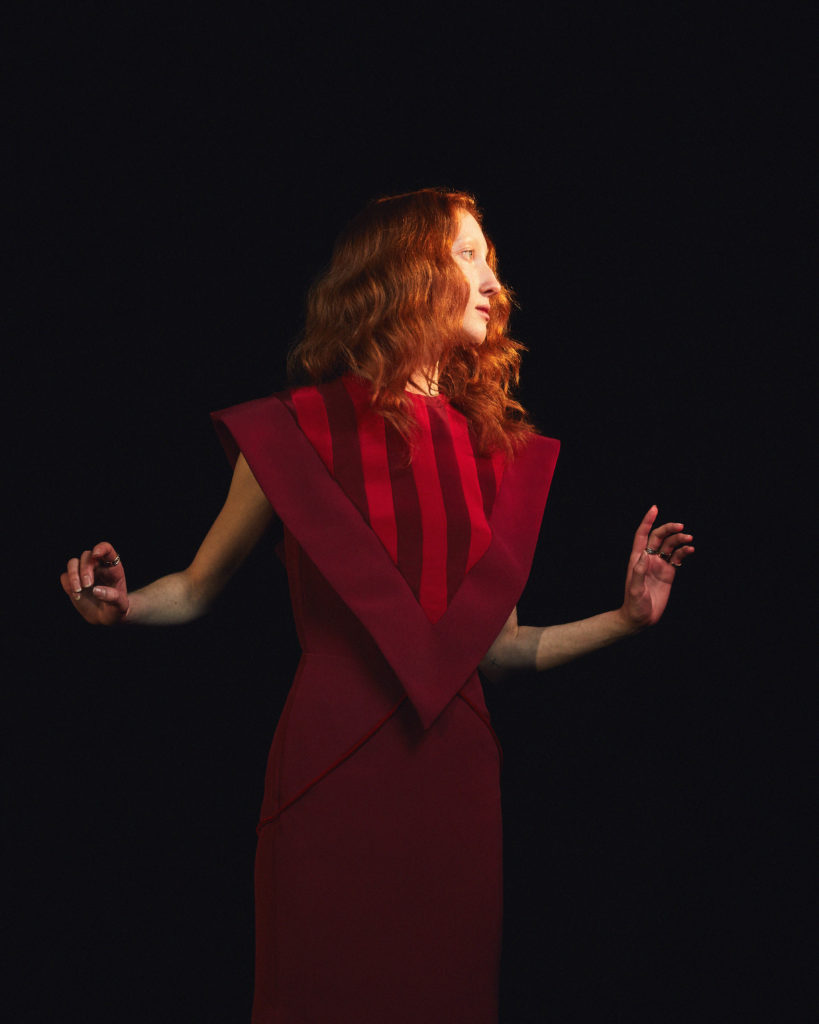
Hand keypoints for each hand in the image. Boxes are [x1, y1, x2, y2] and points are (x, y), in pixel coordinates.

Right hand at [60, 541, 129, 624]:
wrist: (107, 617)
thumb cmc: (117, 609)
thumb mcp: (121, 606)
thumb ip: (113, 597)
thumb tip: (96, 590)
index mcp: (112, 567)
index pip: (106, 549)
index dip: (100, 548)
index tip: (96, 555)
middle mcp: (97, 567)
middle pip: (86, 555)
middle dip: (85, 569)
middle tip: (87, 585)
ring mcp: (83, 573)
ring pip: (73, 562)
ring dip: (73, 574)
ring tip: (78, 590)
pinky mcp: (73, 582)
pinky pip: (64, 576)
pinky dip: (68, 584)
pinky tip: (77, 596)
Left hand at [619, 506, 693, 630]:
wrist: (640, 618)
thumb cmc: (634, 604)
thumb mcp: (634, 589)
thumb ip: (638, 571)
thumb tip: (645, 554)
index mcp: (637, 559)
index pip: (642, 535)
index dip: (647, 521)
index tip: (654, 508)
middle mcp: (648, 559)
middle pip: (659, 537)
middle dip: (669, 529)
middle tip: (681, 526)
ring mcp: (659, 565)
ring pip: (670, 546)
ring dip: (679, 540)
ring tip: (689, 539)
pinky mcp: (668, 573)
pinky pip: (677, 558)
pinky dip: (684, 551)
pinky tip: (690, 549)